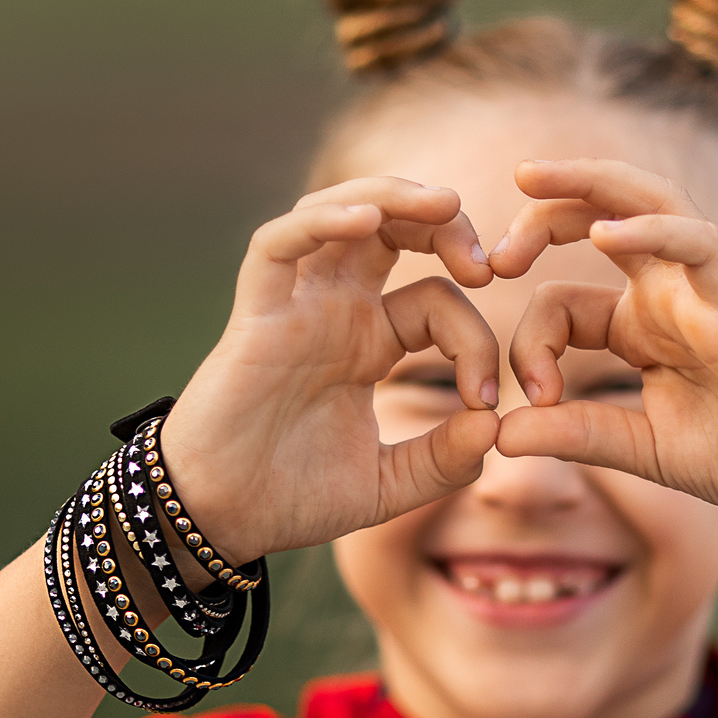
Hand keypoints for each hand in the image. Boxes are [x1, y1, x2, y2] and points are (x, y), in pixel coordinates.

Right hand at [159, 179, 502, 562]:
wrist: (222, 520)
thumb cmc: (293, 498)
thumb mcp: (388, 484)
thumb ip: (443, 462)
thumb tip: (495, 426)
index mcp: (370, 342)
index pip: (438, 302)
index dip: (474, 339)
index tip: (485, 399)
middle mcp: (335, 311)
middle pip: (393, 230)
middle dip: (445, 225)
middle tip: (490, 259)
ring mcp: (295, 307)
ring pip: (338, 215)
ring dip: (392, 197)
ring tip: (444, 204)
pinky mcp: (254, 316)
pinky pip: (277, 245)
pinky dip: (318, 221)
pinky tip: (364, 219)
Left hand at [489, 159, 717, 529]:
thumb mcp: (640, 448)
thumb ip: (575, 435)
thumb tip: (499, 434)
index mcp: (640, 327)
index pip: (559, 303)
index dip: (528, 343)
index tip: (531, 399)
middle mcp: (668, 294)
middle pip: (598, 218)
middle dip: (540, 214)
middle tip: (486, 246)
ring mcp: (705, 289)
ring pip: (647, 203)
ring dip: (588, 183)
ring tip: (532, 177)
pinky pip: (699, 244)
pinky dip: (652, 231)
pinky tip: (606, 234)